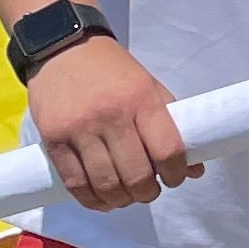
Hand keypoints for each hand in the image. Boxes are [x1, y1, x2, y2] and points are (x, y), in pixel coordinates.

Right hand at [28, 35, 189, 210]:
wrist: (61, 47)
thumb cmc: (111, 69)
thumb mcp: (148, 86)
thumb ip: (171, 124)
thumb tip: (194, 169)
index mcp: (141, 99)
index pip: (167, 150)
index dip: (176, 174)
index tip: (174, 178)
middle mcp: (111, 115)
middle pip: (136, 174)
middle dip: (147, 193)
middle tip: (148, 191)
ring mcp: (80, 129)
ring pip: (105, 184)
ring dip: (121, 200)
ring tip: (126, 197)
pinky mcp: (54, 139)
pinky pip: (75, 183)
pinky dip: (91, 200)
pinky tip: (101, 200)